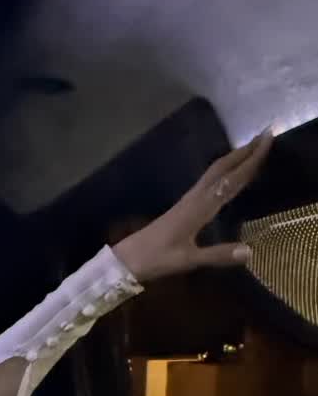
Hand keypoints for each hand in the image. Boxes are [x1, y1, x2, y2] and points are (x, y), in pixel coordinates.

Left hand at [112, 131, 272, 284]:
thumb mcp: (187, 260)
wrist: (127, 259)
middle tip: (266, 135)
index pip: (231, 179)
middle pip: (222, 168)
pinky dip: (223, 171)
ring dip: (234, 159)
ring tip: (252, 148)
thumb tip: (250, 251)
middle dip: (244, 152)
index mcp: (199, 207)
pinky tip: (227, 174)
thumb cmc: (155, 259)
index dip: (250, 161)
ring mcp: (188, 200)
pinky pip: (208, 181)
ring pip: (214, 172)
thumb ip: (217, 255)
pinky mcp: (183, 206)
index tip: (267, 140)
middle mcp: (195, 198)